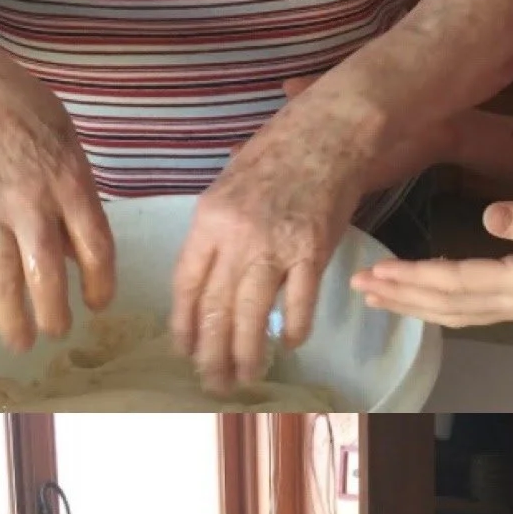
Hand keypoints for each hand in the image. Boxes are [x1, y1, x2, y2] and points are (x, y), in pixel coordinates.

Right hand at [0, 63, 115, 352]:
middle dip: (54, 314)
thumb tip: (77, 253)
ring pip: (2, 278)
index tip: (99, 304)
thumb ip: (78, 200)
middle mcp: (32, 202)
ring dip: (12, 318)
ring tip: (21, 343)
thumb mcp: (70, 146)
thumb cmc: (29, 114)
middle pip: (47, 274)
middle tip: (58, 334)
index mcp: (70, 183)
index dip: (100, 284)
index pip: (95, 247)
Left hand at [171, 81, 371, 391]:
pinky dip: (292, 327)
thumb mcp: (228, 185)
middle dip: (211, 353)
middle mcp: (236, 236)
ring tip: (245, 378)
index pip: (186, 285)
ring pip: (251, 314)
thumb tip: (206, 276)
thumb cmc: (278, 152)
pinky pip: (299, 301)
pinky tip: (289, 344)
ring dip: (247, 352)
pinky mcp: (313, 249)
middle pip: (216, 308)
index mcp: (208, 220)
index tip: (183, 351)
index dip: (183, 324)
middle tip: (211, 383)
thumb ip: (215, 231)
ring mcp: (275, 244)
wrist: (329, 130)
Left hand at [350, 198, 512, 328]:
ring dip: (413, 305)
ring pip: (454, 314)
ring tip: (376, 296)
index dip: (410, 277)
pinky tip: (425, 300)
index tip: (373, 270)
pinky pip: (471, 312)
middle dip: (399, 296)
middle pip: (444, 305)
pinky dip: (440, 307)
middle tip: (355, 288)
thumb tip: (487, 215)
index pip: (453, 282)